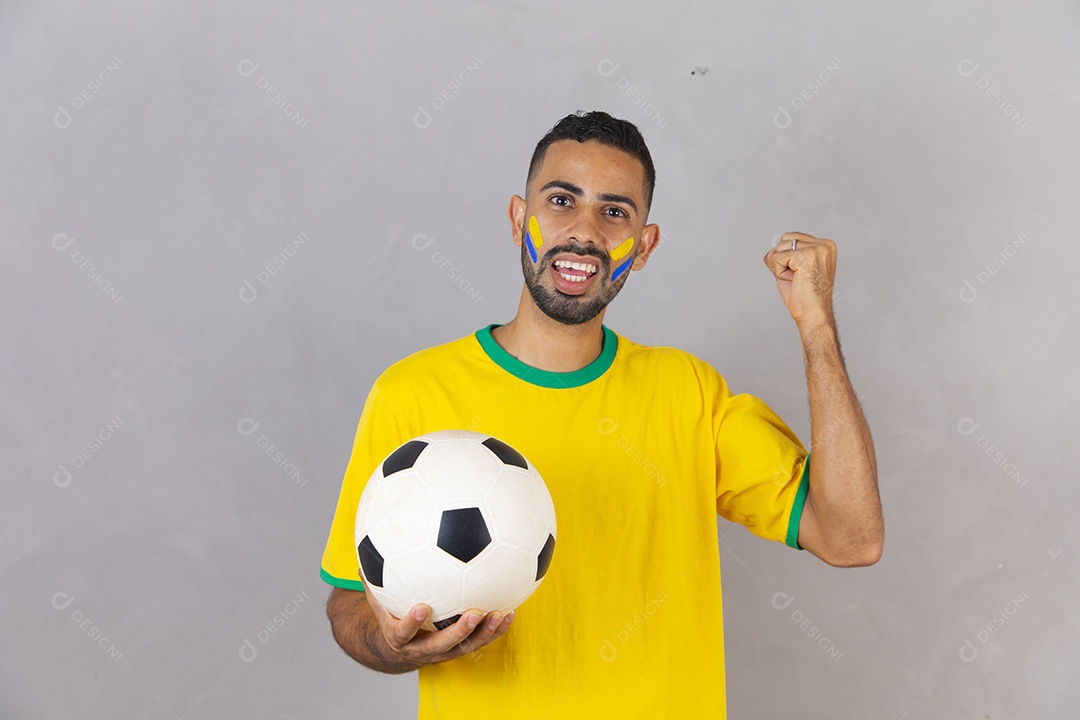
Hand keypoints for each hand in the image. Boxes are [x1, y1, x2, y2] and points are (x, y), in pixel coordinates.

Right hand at [366, 590, 513, 668]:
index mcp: (399, 637)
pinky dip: (496, 629)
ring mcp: (443, 651)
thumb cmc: (389, 616)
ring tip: (501, 614)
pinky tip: (511, 612)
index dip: (411, 622)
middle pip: (442, 645)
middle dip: (458, 632)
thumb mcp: (376, 601)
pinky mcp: (459, 648)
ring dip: (484, 633)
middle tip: (473, 614)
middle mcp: (422, 648)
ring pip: (466, 647)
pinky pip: (480, 641)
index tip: (421, 607)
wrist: (396, 651)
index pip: (403, 633)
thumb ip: (371, 581)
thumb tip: (362, 553)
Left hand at [763, 232, 837, 330]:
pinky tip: (794, 281)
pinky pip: (776, 258)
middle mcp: (824, 245)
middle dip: (783, 260)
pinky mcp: (805, 257)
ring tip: (797, 279)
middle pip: (784, 239)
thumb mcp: (791, 269)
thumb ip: (781, 255)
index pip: (792, 237)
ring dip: (781, 267)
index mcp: (825, 245)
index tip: (802, 274)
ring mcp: (816, 249)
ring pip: (780, 247)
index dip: (787, 257)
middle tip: (798, 278)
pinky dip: (779, 272)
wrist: (813, 315)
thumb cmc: (804, 296)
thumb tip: (770, 250)